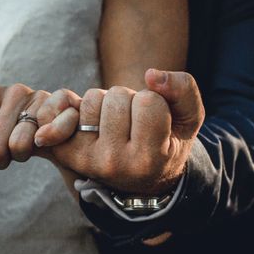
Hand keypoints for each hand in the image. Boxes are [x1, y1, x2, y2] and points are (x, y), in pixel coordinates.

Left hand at [0, 84, 57, 176]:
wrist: (55, 133)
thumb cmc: (12, 135)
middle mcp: (14, 91)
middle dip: (3, 158)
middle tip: (13, 148)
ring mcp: (41, 96)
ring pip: (19, 146)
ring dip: (25, 154)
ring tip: (31, 143)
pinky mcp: (67, 105)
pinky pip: (52, 132)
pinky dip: (51, 142)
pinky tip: (48, 140)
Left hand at [36, 69, 204, 194]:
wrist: (138, 178)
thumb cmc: (165, 141)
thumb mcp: (188, 118)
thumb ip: (183, 89)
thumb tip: (150, 74)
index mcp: (149, 158)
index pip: (149, 101)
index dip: (154, 101)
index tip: (156, 121)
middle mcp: (115, 163)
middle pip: (117, 97)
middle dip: (127, 100)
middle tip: (132, 123)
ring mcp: (88, 160)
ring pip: (93, 99)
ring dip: (104, 103)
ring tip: (114, 125)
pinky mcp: (67, 154)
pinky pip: (65, 110)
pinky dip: (75, 108)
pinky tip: (89, 122)